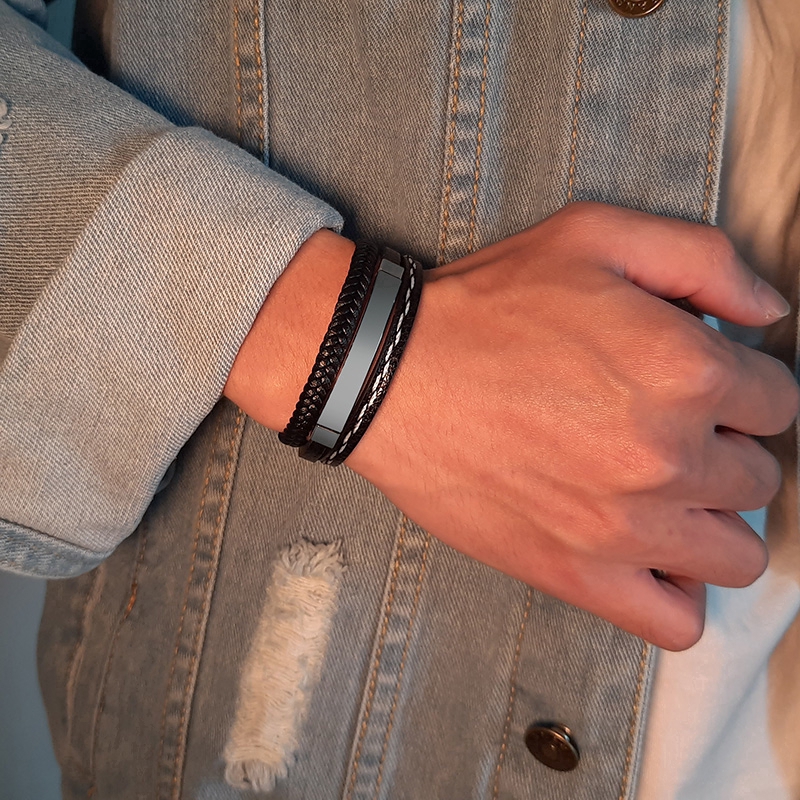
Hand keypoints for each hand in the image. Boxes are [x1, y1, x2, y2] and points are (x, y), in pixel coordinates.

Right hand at [346, 202, 798, 649]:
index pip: (777, 401)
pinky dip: (677, 592)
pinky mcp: (576, 573)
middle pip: (757, 476)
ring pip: (734, 554)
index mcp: (683, 369)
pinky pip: (675, 621)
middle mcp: (665, 456)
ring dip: (711, 519)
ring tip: (665, 492)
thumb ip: (702, 261)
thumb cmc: (484, 310)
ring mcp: (624, 527)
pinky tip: (648, 554)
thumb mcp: (594, 237)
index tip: (702, 385)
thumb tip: (766, 311)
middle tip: (669, 429)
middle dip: (724, 447)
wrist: (390, 376)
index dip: (743, 387)